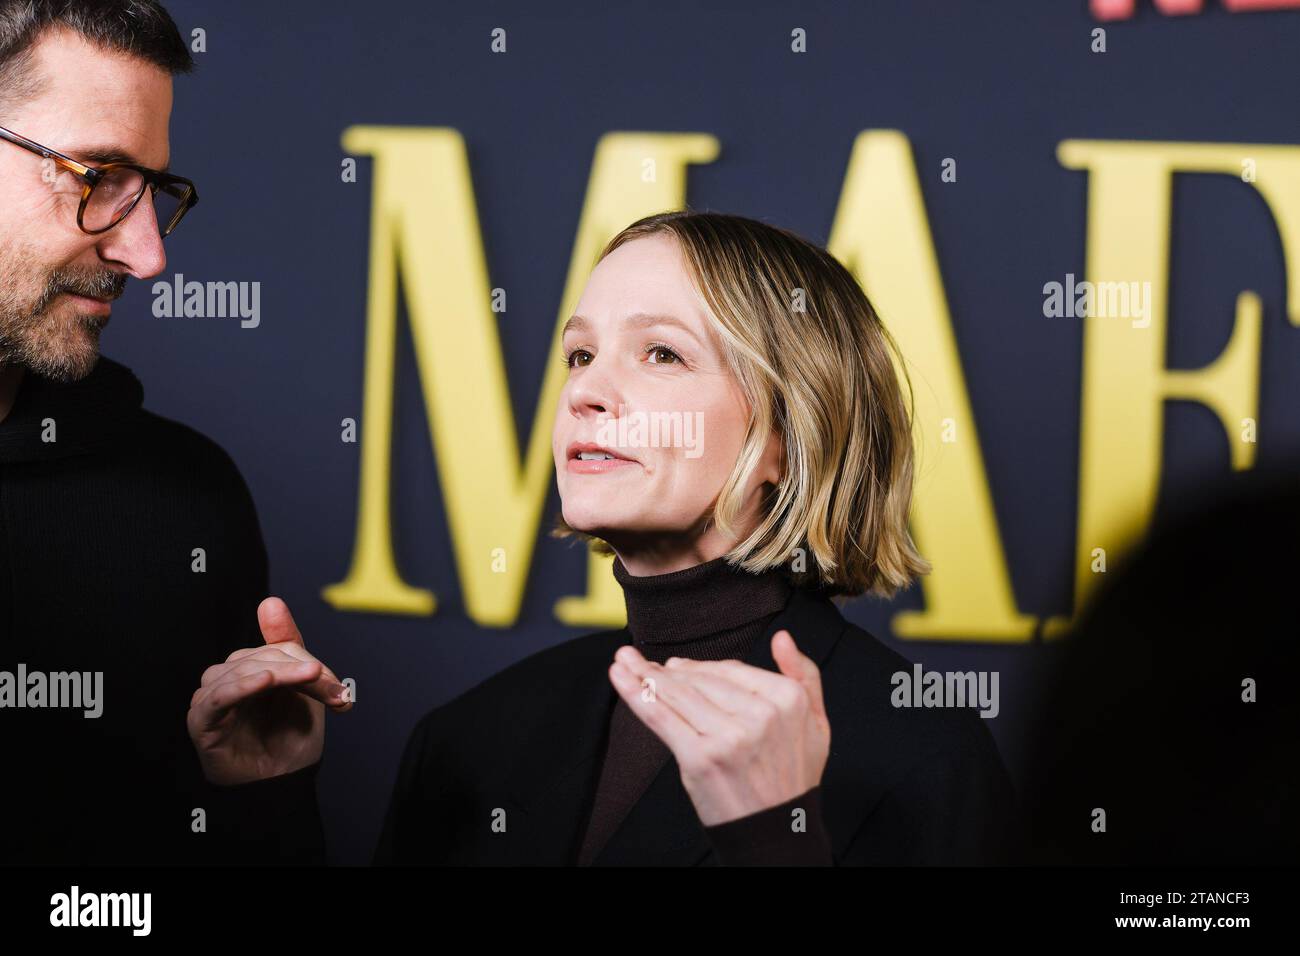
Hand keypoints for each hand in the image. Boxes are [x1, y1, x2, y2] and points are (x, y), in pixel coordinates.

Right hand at [186, 597, 351, 784]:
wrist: (282, 785)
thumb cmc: (290, 740)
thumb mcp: (303, 690)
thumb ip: (290, 647)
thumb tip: (270, 601)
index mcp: (253, 667)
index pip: (280, 648)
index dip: (310, 663)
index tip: (338, 687)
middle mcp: (229, 678)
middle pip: (263, 656)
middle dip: (303, 672)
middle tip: (335, 693)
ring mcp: (213, 698)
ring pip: (243, 669)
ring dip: (282, 676)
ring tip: (313, 688)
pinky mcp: (201, 720)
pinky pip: (217, 696)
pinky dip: (242, 685)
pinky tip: (264, 682)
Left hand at [607, 630, 830, 826]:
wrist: (777, 833)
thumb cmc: (792, 778)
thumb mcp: (817, 723)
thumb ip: (805, 675)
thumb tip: (782, 638)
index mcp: (787, 699)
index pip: (731, 669)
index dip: (700, 667)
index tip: (677, 666)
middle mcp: (760, 714)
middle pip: (701, 680)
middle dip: (667, 671)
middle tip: (641, 663)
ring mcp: (728, 736)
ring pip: (678, 694)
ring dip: (643, 674)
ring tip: (624, 662)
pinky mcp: (700, 758)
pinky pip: (661, 716)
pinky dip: (635, 693)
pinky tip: (620, 677)